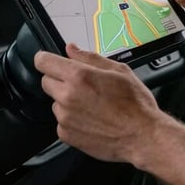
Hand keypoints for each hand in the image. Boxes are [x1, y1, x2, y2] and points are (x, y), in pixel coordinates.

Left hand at [34, 42, 171, 168]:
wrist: (141, 135)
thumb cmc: (135, 103)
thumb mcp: (118, 70)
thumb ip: (90, 57)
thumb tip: (71, 49)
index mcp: (79, 76)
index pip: (44, 62)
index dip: (45, 58)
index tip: (48, 60)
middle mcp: (67, 96)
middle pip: (46, 81)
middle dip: (60, 79)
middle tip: (82, 84)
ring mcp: (65, 118)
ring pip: (55, 102)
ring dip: (66, 100)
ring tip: (91, 104)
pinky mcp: (66, 135)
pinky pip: (61, 121)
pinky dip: (71, 118)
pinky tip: (91, 118)